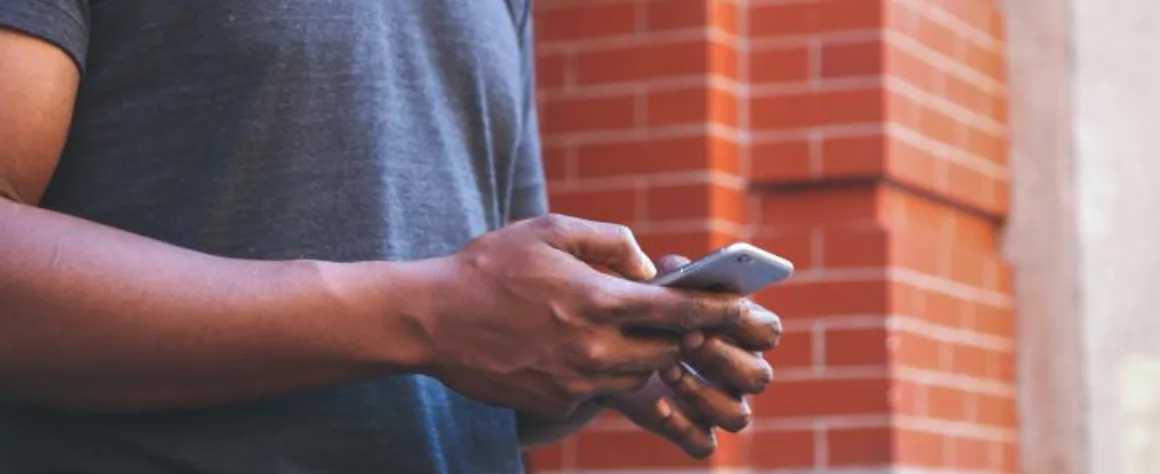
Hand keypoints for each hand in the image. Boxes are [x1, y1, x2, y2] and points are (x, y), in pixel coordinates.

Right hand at [419, 214, 745, 418]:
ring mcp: (574, 380)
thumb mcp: (549, 229)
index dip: (719, 311)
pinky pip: (601, 391)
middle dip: (680, 337)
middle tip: (680, 320)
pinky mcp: (556, 400)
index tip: (747, 311)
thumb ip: (609, 240)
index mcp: (597, 299)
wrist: (431, 319)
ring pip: (637, 377)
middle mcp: (593, 347)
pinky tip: (581, 350)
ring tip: (624, 332)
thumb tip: (647, 266)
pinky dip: (607, 373)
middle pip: (666, 352)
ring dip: (644, 357)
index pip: (678, 311)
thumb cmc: (490, 266)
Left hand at [601, 255, 781, 457]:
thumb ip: (673, 273)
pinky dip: (683, 426)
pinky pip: (704, 443)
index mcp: (742, 332)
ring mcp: (720, 404)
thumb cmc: (645, 310)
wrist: (607, 349)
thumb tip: (679, 269)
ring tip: (667, 370)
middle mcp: (739, 371)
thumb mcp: (656, 285)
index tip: (711, 312)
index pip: (769, 331)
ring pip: (738, 416)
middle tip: (686, 339)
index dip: (746, 324)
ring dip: (703, 393)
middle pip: (759, 376)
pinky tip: (658, 403)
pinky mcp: (694, 430)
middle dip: (722, 357)